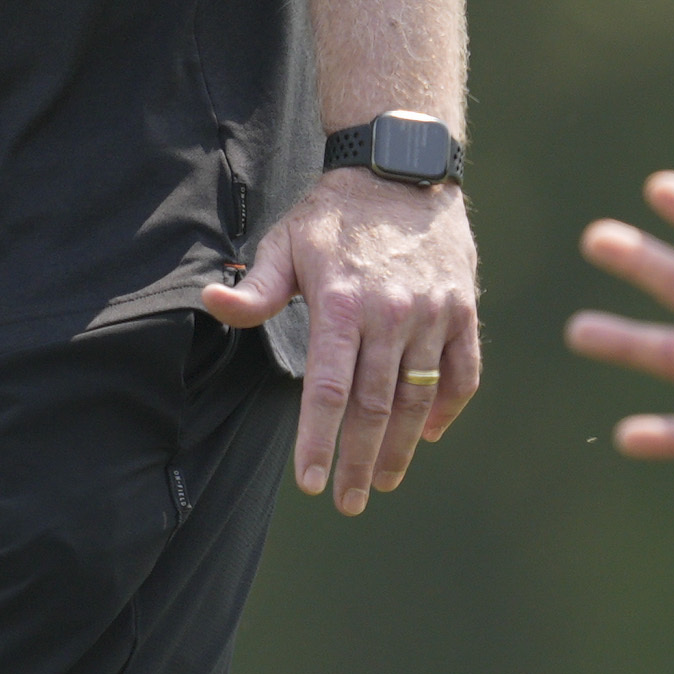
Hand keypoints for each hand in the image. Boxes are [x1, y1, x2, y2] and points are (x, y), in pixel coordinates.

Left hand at [205, 168, 483, 513]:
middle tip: (346, 501)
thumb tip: (211, 301)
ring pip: (418, 398)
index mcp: (342, 303)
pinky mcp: (463, 311)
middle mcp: (391, 314)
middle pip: (374, 406)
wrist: (402, 171)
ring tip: (383, 481)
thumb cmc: (334, 214)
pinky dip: (448, 409)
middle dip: (358, 461)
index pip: (328, 388)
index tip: (311, 483)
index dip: (319, 440)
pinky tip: (428, 434)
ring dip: (401, 448)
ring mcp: (433, 314)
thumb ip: (255, 288)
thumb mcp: (286, 243)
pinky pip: (463, 373)